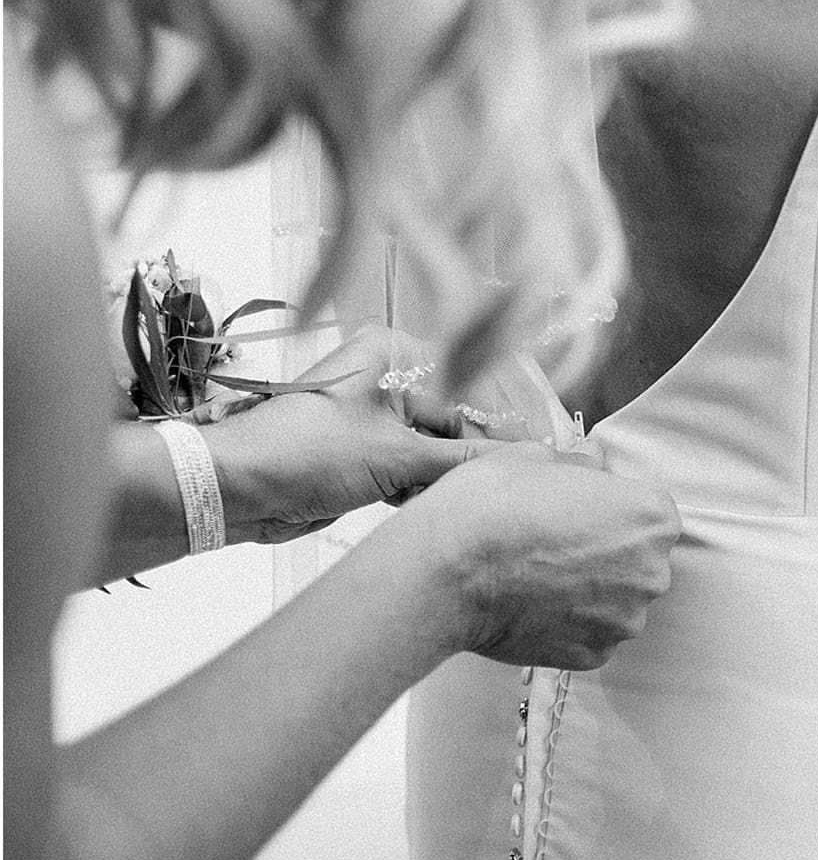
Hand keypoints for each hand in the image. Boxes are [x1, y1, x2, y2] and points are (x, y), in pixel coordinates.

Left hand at [202, 325, 502, 542]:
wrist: (233, 491)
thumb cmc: (304, 453)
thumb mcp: (396, 456)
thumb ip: (465, 459)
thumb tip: (527, 459)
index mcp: (394, 355)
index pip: (472, 387)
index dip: (505, 423)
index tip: (542, 452)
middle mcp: (387, 378)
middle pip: (457, 418)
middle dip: (474, 455)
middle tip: (504, 486)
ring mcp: (375, 418)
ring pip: (438, 448)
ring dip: (446, 478)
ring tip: (456, 498)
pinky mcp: (366, 453)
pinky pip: (415, 469)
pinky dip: (422, 489)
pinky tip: (422, 504)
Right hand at [392, 443, 681, 671]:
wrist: (445, 571)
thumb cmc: (490, 505)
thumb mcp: (534, 458)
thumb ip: (578, 462)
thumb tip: (591, 459)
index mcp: (652, 516)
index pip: (648, 514)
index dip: (610, 511)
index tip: (576, 514)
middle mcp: (652, 572)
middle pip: (638, 562)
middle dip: (605, 555)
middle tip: (552, 547)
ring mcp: (625, 620)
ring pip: (615, 602)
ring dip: (588, 593)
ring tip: (535, 579)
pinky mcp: (593, 656)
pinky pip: (589, 635)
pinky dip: (567, 624)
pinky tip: (530, 607)